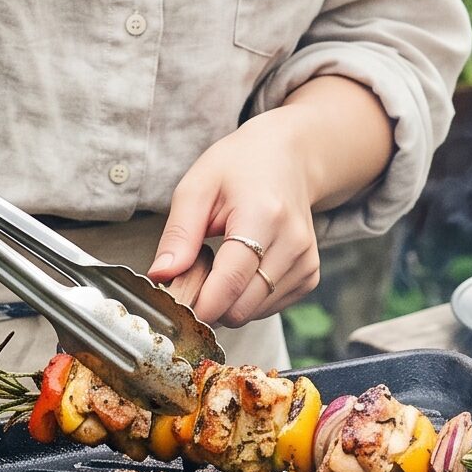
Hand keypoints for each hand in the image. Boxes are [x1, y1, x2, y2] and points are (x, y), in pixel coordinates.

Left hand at [149, 112, 320, 326]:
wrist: (287, 158)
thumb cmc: (239, 168)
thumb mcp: (198, 187)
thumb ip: (179, 234)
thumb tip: (161, 275)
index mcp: (263, 216)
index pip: (229, 283)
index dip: (197, 304)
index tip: (175, 302)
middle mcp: (292, 243)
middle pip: (241, 307)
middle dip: (209, 302)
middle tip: (194, 274)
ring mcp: (305, 261)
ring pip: (253, 313)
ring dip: (228, 301)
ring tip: (220, 264)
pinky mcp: (310, 275)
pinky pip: (269, 308)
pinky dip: (248, 299)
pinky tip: (241, 269)